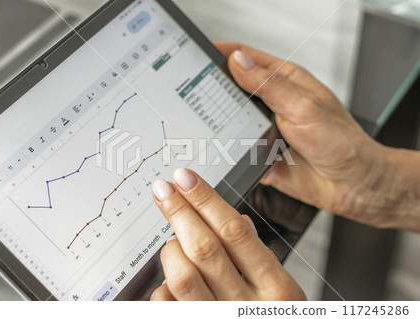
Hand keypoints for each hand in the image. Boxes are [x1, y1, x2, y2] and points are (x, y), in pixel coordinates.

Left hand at [149, 169, 305, 300]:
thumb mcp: (282, 293)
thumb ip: (259, 258)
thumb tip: (237, 220)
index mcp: (276, 289)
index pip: (234, 231)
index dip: (205, 200)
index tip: (186, 179)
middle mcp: (248, 307)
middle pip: (204, 248)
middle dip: (179, 212)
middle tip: (164, 190)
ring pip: (182, 275)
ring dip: (172, 250)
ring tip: (173, 241)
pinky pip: (167, 303)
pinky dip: (164, 286)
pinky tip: (171, 281)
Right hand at [215, 42, 419, 230]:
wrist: (350, 184)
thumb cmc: (340, 142)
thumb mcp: (304, 107)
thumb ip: (270, 86)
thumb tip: (239, 63)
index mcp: (284, 81)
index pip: (246, 59)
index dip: (222, 54)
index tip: (200, 55)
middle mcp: (271, 103)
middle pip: (232, 88)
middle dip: (212, 88)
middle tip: (191, 92)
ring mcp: (263, 128)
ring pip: (229, 119)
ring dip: (216, 121)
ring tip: (199, 120)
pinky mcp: (257, 153)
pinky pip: (234, 148)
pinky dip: (223, 148)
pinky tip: (215, 148)